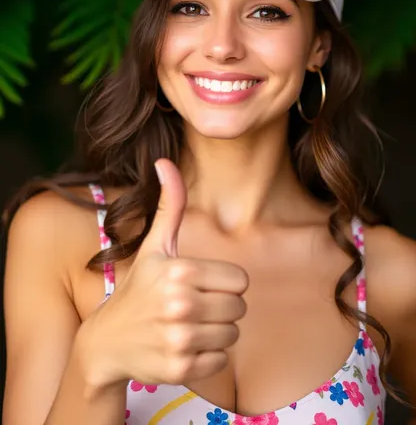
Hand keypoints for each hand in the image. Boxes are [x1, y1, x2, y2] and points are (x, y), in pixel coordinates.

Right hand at [82, 159, 248, 388]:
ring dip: (215, 332)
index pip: (240, 281)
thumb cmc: (138, 287)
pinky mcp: (181, 369)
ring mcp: (180, 339)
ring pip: (233, 335)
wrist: (106, 341)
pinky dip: (207, 356)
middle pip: (239, 308)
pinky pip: (221, 361)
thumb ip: (171, 204)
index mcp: (180, 271)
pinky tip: (183, 346)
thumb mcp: (155, 245)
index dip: (222, 283)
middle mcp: (180, 305)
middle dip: (221, 307)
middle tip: (192, 306)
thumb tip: (164, 161)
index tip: (199, 284)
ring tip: (187, 325)